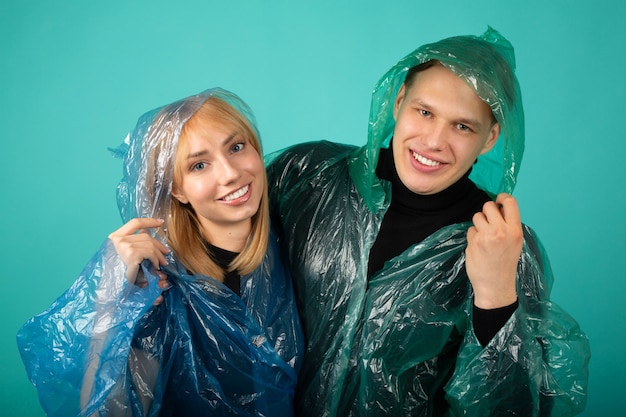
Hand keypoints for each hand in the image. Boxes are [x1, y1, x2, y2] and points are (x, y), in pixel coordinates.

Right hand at [108, 218, 169, 284]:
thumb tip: (146, 232)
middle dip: (159, 245)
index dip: (149, 221)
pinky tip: (156, 266)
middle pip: (146, 236)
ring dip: (159, 255)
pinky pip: (150, 253)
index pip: (135, 223)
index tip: (160, 222)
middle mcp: (118, 240)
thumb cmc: (118, 274)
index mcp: (115, 237)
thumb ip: (133, 243)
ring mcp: (124, 246)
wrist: (111, 288)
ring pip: (150, 244)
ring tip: (162, 263)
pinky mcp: (131, 254)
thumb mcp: (123, 255)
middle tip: (166, 253)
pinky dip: (156, 259)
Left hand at [465, 193, 522, 308]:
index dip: (502, 197)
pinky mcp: (474, 242)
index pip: (510, 202)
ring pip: (477, 216)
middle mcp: (501, 231)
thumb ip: (508, 225)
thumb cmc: (505, 263)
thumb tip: (499, 207)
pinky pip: (470, 230)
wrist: (496, 285)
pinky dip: (473, 236)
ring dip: (478, 224)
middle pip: (488, 206)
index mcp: (515, 230)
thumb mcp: (515, 242)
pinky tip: (478, 247)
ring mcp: (486, 236)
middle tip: (489, 223)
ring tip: (484, 237)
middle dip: (487, 212)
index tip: (498, 200)